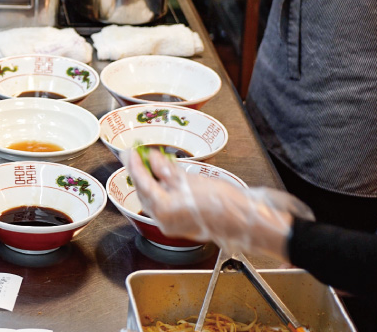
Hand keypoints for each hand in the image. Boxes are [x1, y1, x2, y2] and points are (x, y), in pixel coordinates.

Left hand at [123, 149, 310, 259]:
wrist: (245, 222)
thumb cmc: (224, 203)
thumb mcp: (191, 180)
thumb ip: (167, 170)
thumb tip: (153, 159)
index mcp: (163, 209)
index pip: (142, 183)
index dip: (135, 165)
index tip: (131, 152)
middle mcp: (163, 221)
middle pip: (144, 193)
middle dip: (140, 173)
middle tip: (137, 155)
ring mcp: (172, 226)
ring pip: (153, 200)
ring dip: (150, 182)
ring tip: (150, 163)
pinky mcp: (181, 225)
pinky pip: (164, 206)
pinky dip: (161, 191)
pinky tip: (165, 178)